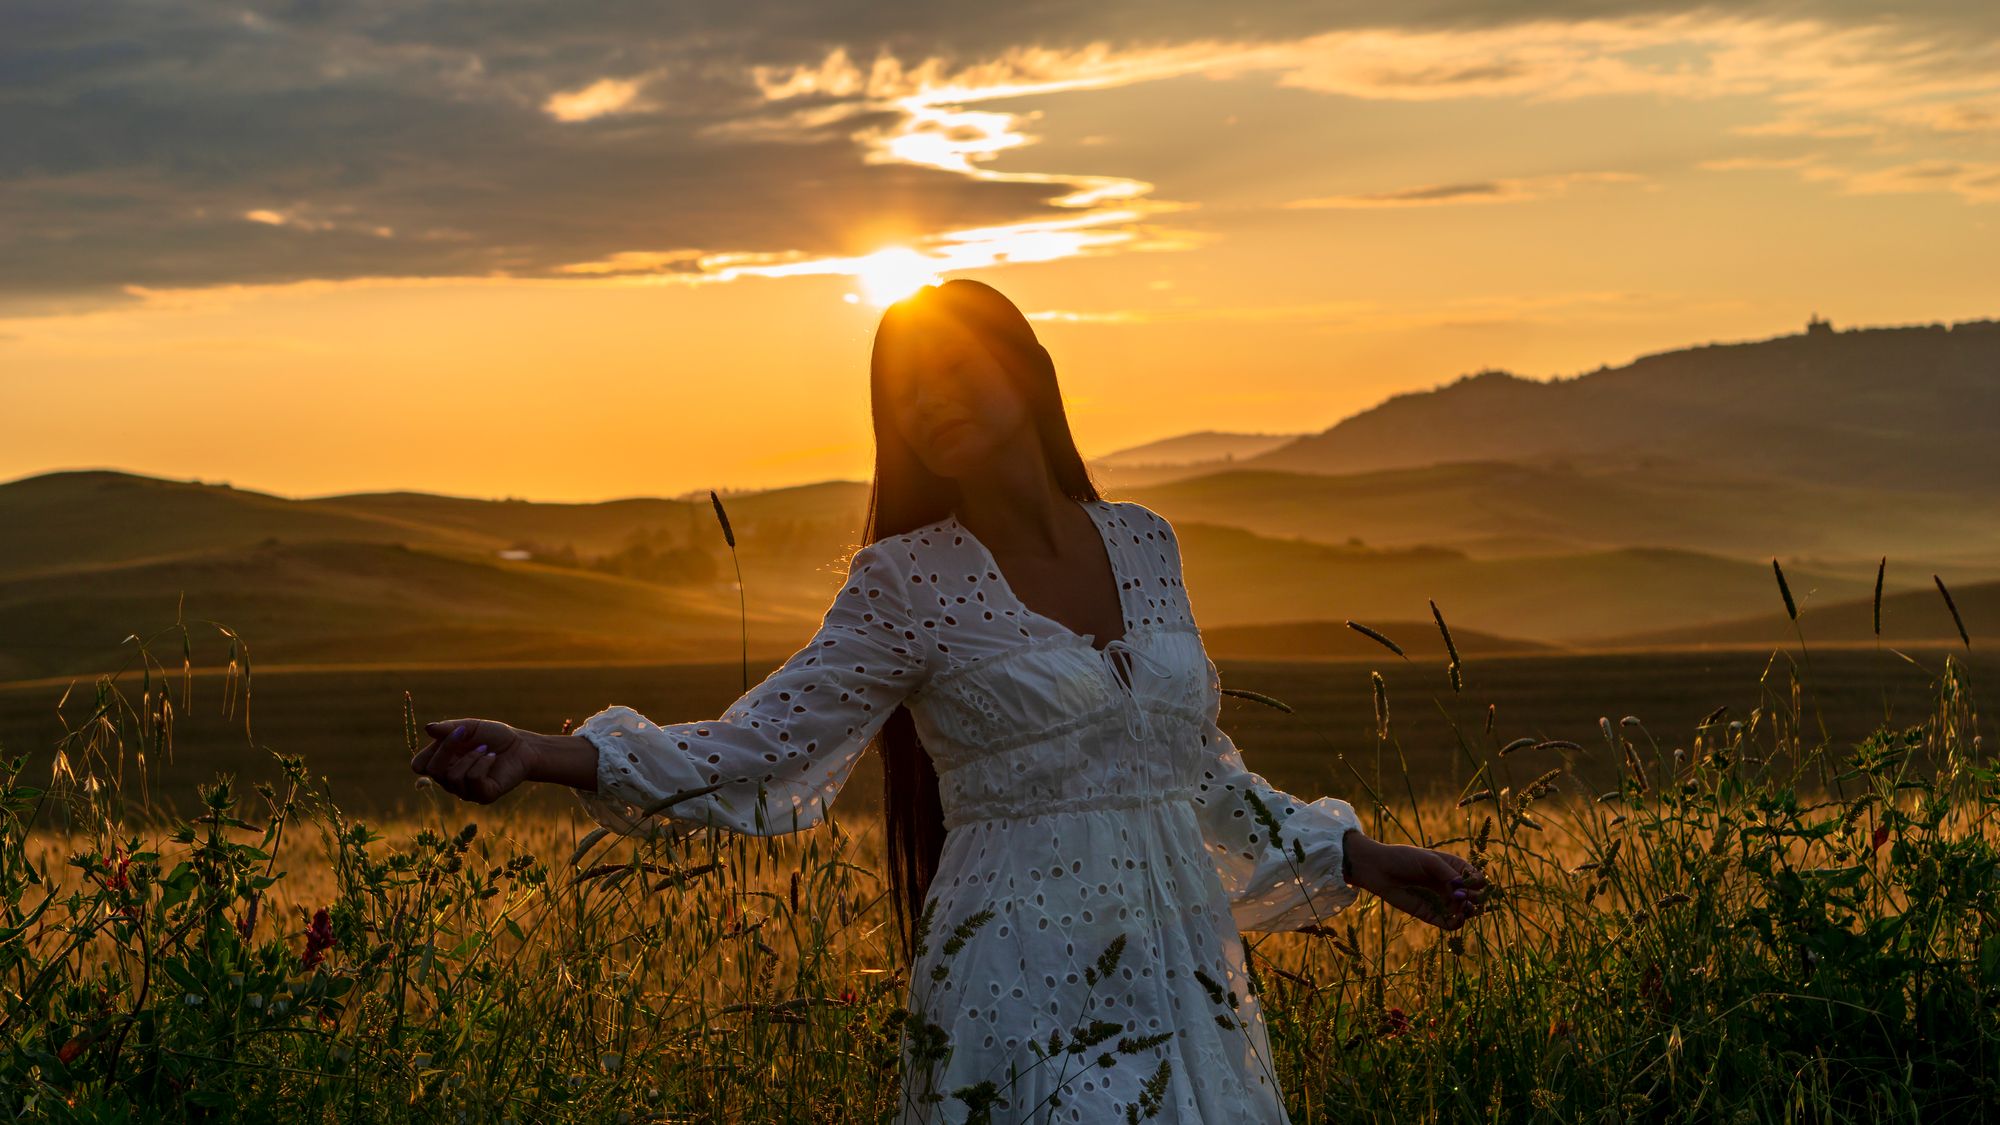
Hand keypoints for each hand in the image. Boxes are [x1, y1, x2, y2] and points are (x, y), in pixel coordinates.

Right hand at [410, 718, 535, 804]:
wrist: (522, 746)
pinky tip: (492, 758)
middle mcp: (450, 780)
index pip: (419, 766)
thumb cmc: (494, 736)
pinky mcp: (483, 796)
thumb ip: (449, 728)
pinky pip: (473, 779)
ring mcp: (466, 791)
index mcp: (443, 763)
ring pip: (453, 777)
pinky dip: (483, 763)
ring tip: (485, 749)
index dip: (428, 751)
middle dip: (447, 748)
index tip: (449, 733)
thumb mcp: (470, 727)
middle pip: (432, 771)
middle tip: (464, 733)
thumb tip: (428, 728)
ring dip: (471, 756)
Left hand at [1344, 832, 1489, 930]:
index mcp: (1453, 868)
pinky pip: (1452, 924)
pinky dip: (1458, 924)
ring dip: (1469, 911)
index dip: (1477, 882)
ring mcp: (1442, 901)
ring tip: (1460, 907)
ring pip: (1467, 911)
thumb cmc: (1403, 859)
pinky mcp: (1432, 914)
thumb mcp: (1429, 861)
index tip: (1465, 882)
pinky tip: (1456, 918)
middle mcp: (1451, 885)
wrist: (1379, 870)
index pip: (1477, 878)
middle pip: (1476, 896)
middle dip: (1475, 897)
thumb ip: (1448, 874)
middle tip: (1460, 896)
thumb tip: (1462, 891)